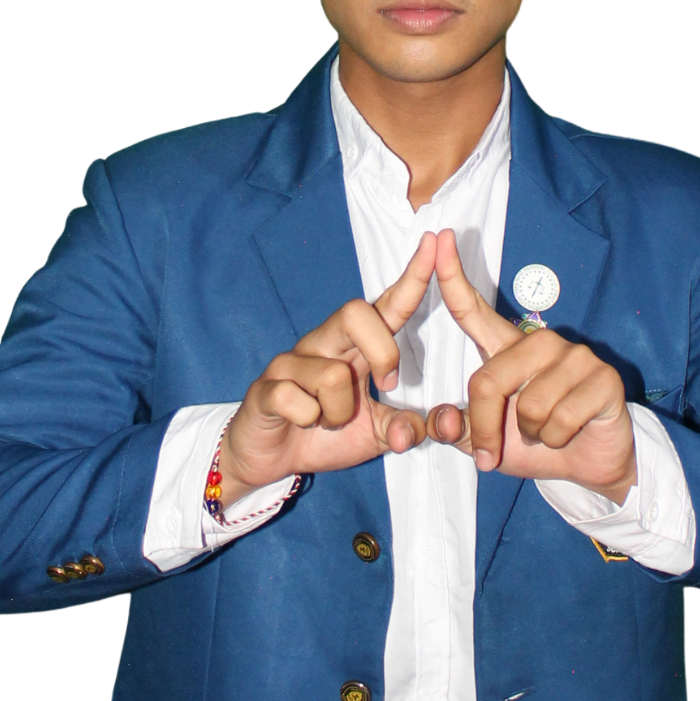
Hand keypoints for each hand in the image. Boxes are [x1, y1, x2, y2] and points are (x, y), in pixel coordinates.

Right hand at [219, 232, 436, 500]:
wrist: (266, 458)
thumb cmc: (324, 433)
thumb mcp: (375, 433)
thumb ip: (405, 427)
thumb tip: (430, 426)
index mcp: (354, 347)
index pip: (387, 305)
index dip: (412, 276)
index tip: (434, 242)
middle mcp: (323, 344)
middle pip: (356, 313)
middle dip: (382, 351)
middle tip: (386, 384)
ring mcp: (291, 363)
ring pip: (332, 375)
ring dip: (339, 412)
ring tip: (327, 421)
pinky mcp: (265, 388)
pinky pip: (295, 399)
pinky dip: (308, 420)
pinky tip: (301, 423)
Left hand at [425, 230, 636, 503]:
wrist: (589, 464)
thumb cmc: (534, 443)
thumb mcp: (487, 442)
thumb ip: (459, 430)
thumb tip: (443, 420)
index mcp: (506, 349)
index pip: (473, 310)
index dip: (452, 276)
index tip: (439, 238)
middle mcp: (539, 342)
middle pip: (488, 380)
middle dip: (486, 428)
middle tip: (494, 453)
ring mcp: (574, 356)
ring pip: (528, 404)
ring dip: (531, 434)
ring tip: (545, 431)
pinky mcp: (603, 376)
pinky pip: (561, 417)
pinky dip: (556, 439)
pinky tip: (570, 432)